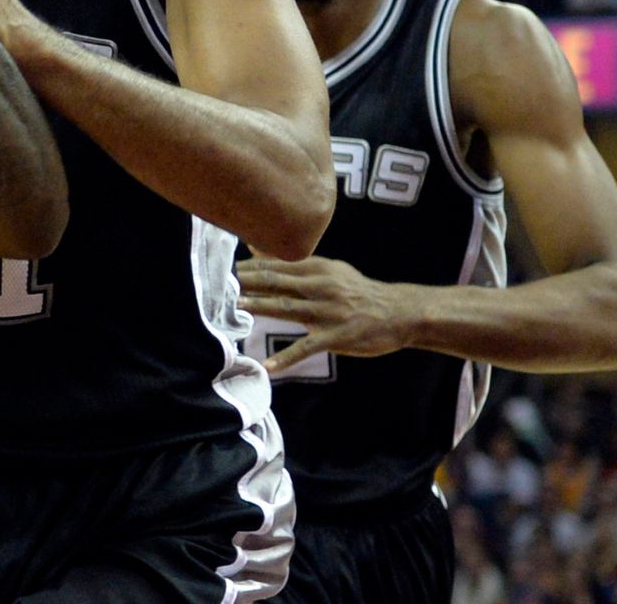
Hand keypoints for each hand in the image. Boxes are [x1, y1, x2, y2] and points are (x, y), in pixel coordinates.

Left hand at [234, 256, 411, 371]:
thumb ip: (294, 263)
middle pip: (276, 282)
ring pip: (287, 308)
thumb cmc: (356, 291)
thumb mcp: (329, 269)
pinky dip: (287, 357)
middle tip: (218, 283)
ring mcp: (328, 312)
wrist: (397, 312)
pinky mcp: (337, 336)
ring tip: (235, 309)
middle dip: (247, 282)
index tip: (221, 268)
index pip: (276, 265)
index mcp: (317, 268)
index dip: (248, 267)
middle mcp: (320, 285)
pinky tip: (269, 366)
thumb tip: (257, 249)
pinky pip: (307, 347)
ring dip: (260, 307)